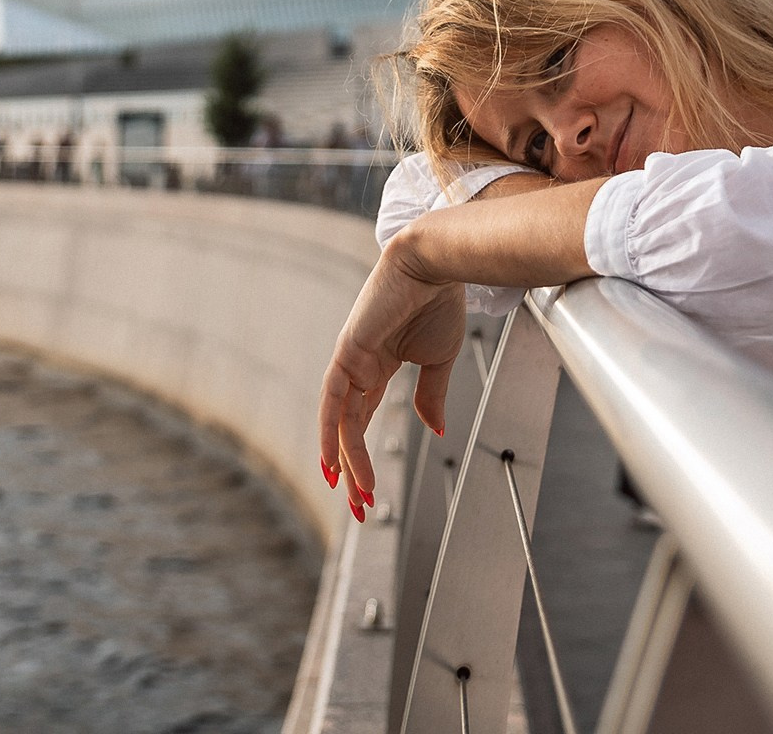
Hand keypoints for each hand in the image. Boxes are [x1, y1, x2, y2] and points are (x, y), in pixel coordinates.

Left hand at [318, 242, 465, 521]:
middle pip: (347, 429)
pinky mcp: (348, 352)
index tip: (369, 492)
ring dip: (347, 462)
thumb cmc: (440, 300)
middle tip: (361, 508)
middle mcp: (358, 367)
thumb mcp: (439, 359)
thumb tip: (435, 430)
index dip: (362, 456)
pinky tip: (334, 463)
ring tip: (358, 496)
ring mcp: (350, 360)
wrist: (438, 264)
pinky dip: (332, 433)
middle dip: (352, 471)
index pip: (363, 420)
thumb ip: (431, 395)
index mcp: (379, 367)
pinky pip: (335, 401)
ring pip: (341, 423)